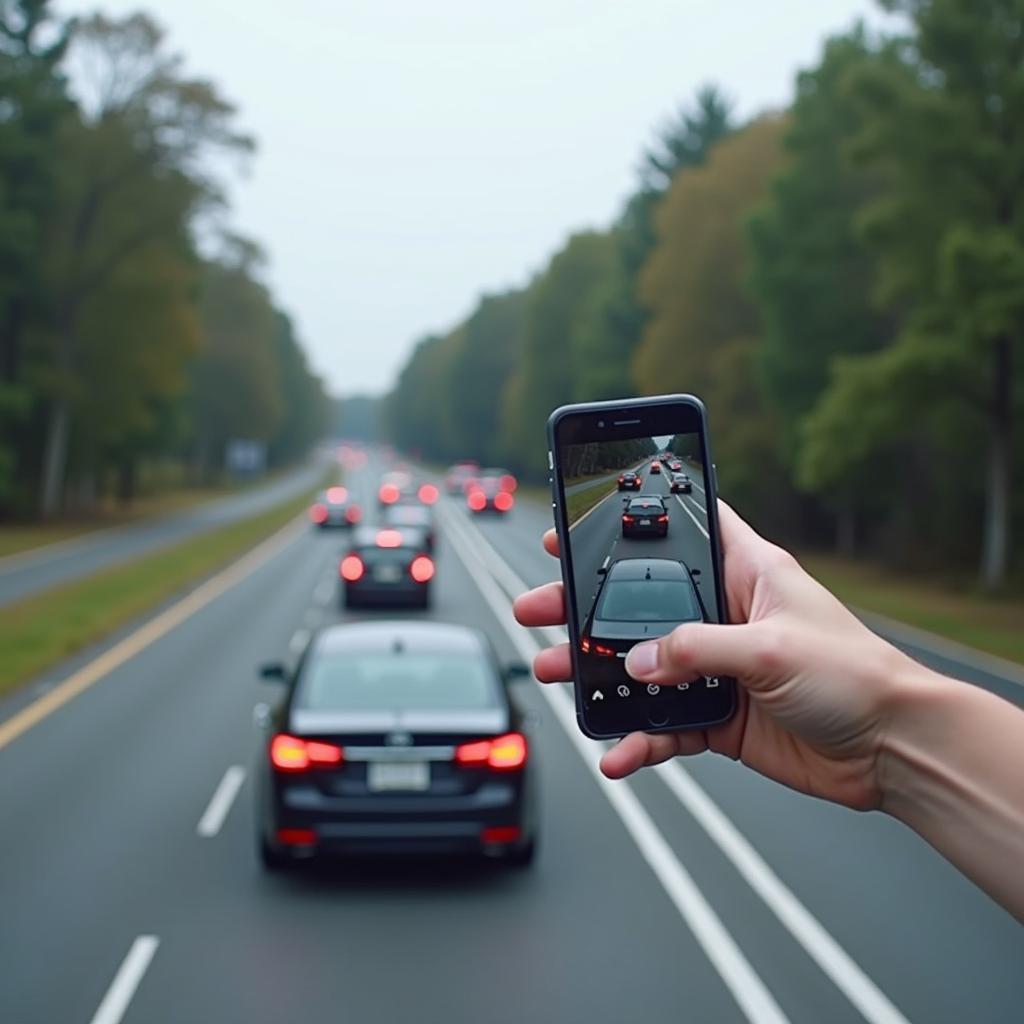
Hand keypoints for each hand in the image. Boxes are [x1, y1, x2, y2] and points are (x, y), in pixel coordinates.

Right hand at [513, 502, 928, 810]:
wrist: (891, 749)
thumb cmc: (856, 675)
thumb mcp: (771, 647)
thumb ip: (697, 648)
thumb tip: (637, 661)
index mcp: (745, 574)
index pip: (681, 529)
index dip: (631, 519)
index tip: (577, 524)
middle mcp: (725, 617)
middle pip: (640, 603)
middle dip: (585, 606)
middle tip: (538, 608)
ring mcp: (718, 668)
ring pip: (641, 666)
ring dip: (597, 675)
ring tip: (555, 676)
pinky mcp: (719, 716)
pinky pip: (664, 725)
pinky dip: (638, 739)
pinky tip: (617, 753)